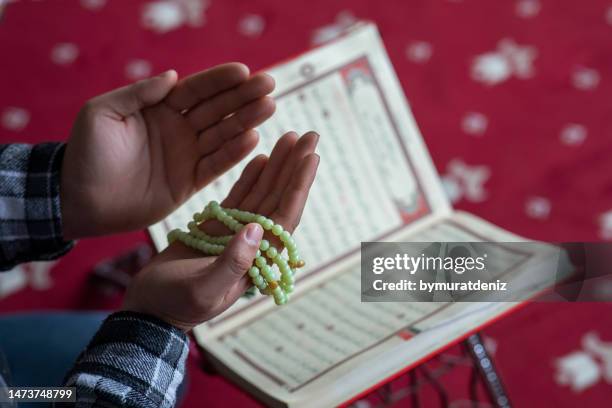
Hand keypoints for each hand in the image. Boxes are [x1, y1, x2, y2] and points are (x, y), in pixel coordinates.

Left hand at [60, 63, 275, 238]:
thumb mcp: (102, 113)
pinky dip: (234, 153)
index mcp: (159, 109)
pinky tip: (253, 139)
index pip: (196, 90)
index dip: (220, 80)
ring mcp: (186, 156)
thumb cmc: (86, 154)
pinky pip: (216, 165)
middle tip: (269, 85)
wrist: (80, 200)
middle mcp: (179, 129)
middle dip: (243, 96)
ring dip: (246, 121)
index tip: (245, 71)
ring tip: (269, 107)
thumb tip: (173, 77)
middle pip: (217, 109)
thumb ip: (138, 94)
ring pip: (222, 134)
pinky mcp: (189, 182)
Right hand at [122, 132, 319, 330]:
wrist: (150, 308)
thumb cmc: (175, 304)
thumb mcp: (204, 290)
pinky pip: (241, 197)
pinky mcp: (220, 228)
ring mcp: (238, 234)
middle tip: (309, 135)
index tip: (312, 157)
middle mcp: (254, 245)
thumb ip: (232, 263)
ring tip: (291, 138)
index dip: (298, 186)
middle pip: (280, 199)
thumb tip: (257, 229)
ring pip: (263, 194)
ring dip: (278, 167)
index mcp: (258, 260)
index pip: (285, 217)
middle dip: (294, 167)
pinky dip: (252, 176)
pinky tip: (262, 157)